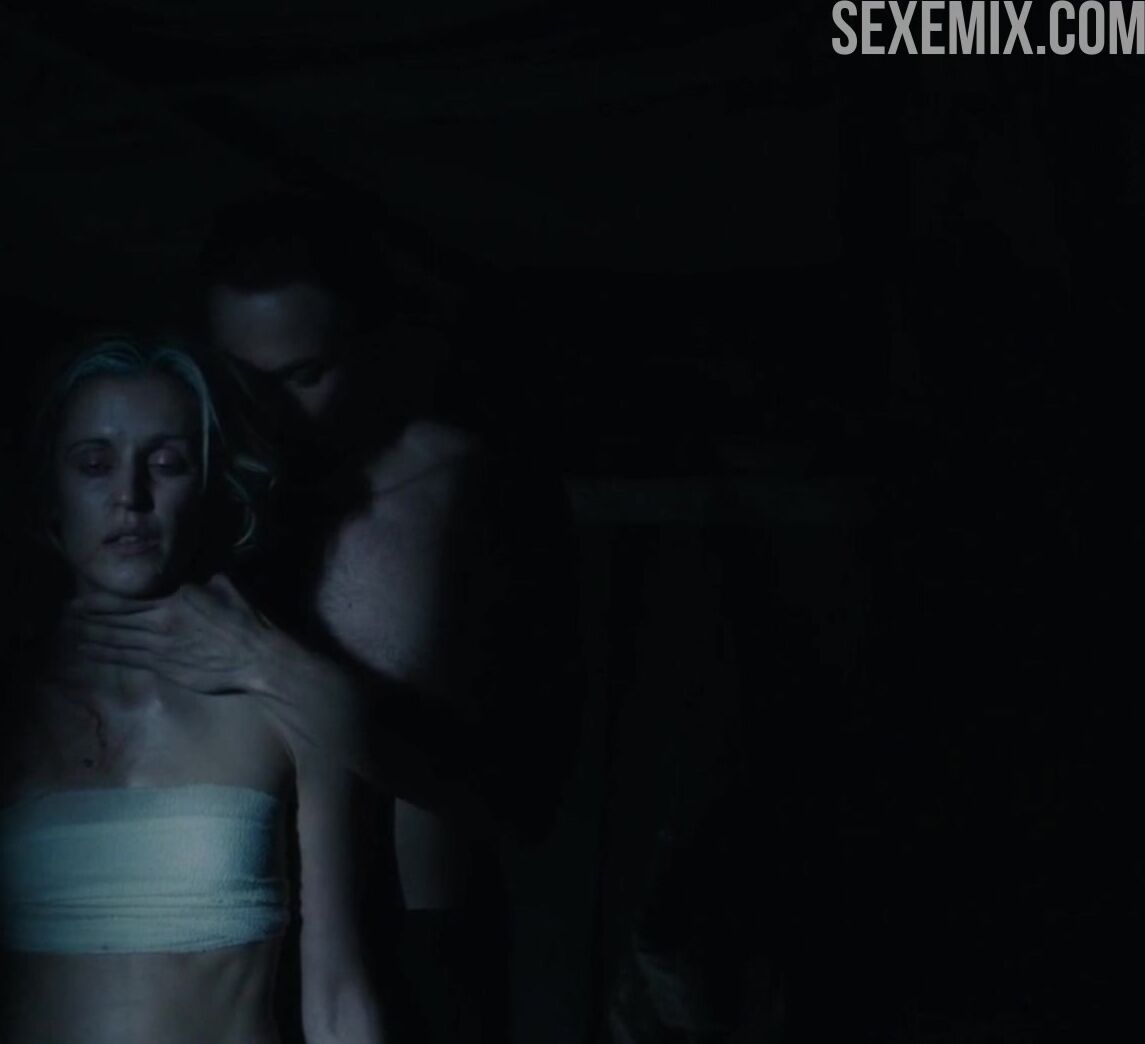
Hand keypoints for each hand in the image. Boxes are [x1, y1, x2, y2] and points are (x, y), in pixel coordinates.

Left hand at [68, 575, 272, 695]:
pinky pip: (127, 658)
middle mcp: (161, 620)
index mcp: (175, 598)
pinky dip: (105, 654)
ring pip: (116, 639)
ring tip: (69, 632)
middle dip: (87, 616)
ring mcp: (160, 645)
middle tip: (65, 614)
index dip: (101, 599)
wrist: (256, 657)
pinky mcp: (164, 665)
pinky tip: (89, 651)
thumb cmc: (245, 621)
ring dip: (90, 635)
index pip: (129, 598)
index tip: (81, 597)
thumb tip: (193, 571)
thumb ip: (202, 579)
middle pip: (115, 618)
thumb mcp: (225, 587)